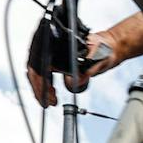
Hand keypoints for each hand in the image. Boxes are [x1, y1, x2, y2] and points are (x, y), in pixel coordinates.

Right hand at [27, 14, 142, 104]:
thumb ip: (89, 68)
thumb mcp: (99, 57)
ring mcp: (51, 51)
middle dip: (39, 88)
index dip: (41, 82)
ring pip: (36, 70)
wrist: (108, 46)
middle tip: (48, 102)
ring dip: (41, 87)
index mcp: (58, 40)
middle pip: (34, 68)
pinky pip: (43, 72)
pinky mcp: (53, 59)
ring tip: (52, 100)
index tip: (46, 96)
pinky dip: (45, 85)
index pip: (41, 62)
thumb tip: (77, 80)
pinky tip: (52, 93)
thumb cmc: (104, 47)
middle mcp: (51, 44)